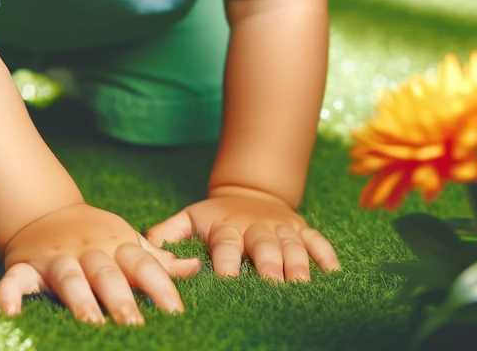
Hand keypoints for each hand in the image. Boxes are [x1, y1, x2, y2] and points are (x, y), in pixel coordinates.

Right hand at [0, 202, 200, 324]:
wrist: (46, 210)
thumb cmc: (97, 236)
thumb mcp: (129, 242)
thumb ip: (159, 260)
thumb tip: (196, 268)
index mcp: (117, 245)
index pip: (144, 264)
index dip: (160, 287)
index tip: (176, 312)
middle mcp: (89, 251)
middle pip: (107, 273)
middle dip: (121, 299)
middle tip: (135, 324)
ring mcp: (57, 258)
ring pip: (69, 277)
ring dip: (78, 298)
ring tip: (90, 322)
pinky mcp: (25, 265)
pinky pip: (15, 279)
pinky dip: (10, 293)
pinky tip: (10, 313)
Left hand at [144, 185, 340, 282]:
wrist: (250, 190)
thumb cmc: (215, 215)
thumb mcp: (189, 218)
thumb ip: (166, 233)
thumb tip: (141, 245)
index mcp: (227, 227)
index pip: (226, 244)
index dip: (227, 260)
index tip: (228, 278)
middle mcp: (256, 227)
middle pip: (263, 246)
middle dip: (269, 265)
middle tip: (274, 286)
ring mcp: (281, 228)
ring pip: (292, 245)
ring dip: (297, 264)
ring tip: (301, 285)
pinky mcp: (301, 229)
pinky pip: (317, 241)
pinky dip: (326, 255)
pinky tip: (335, 274)